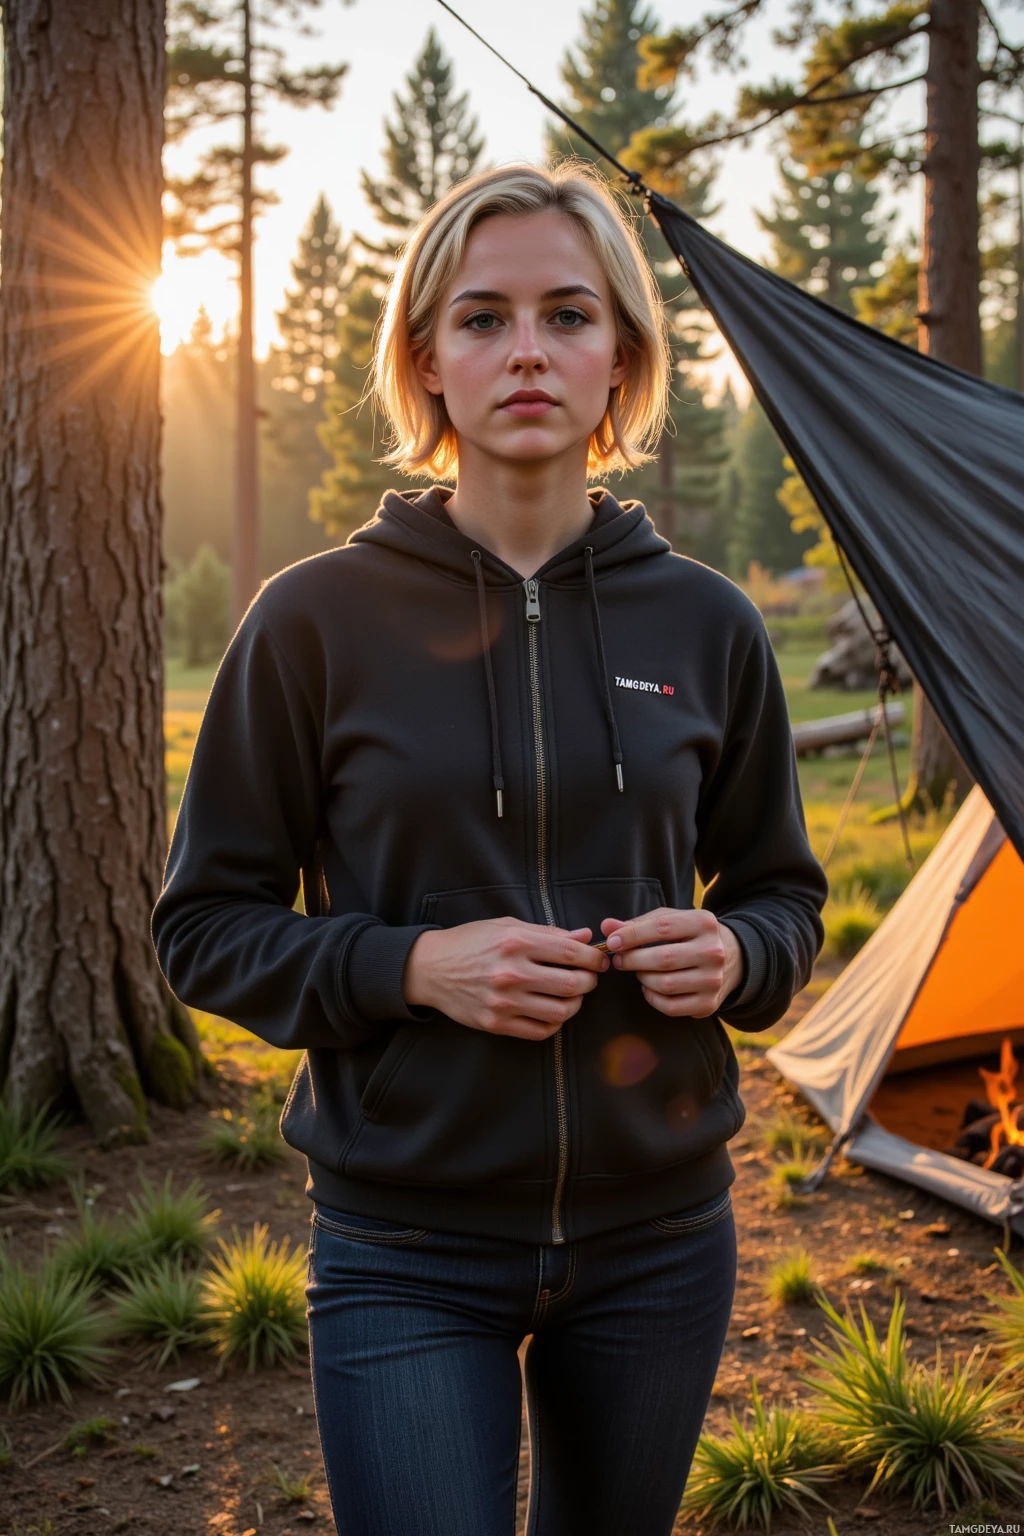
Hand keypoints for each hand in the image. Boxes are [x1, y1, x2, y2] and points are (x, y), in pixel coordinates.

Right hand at [403, 918, 609, 1040]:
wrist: (430, 968)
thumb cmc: (470, 942)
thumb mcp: (506, 926)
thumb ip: (547, 932)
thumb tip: (584, 937)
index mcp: (516, 943)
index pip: (571, 954)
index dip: (593, 959)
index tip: (599, 960)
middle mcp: (511, 973)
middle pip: (572, 984)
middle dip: (590, 982)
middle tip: (589, 978)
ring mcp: (503, 1002)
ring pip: (560, 1011)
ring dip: (575, 1004)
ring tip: (572, 995)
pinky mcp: (496, 1024)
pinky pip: (540, 1031)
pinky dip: (555, 1023)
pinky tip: (553, 1010)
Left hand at [600, 908, 743, 1017]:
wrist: (733, 958)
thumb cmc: (690, 936)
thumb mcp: (670, 921)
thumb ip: (637, 924)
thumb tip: (606, 927)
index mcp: (704, 923)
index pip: (662, 927)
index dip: (632, 935)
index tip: (612, 942)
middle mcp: (713, 951)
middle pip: (663, 959)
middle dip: (632, 960)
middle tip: (619, 960)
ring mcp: (713, 980)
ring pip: (665, 984)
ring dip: (642, 978)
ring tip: (639, 971)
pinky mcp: (709, 1004)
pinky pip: (670, 1007)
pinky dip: (652, 998)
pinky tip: (649, 988)